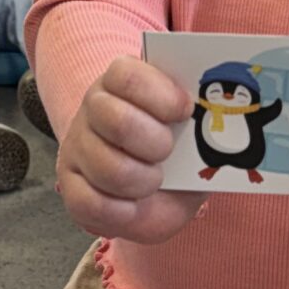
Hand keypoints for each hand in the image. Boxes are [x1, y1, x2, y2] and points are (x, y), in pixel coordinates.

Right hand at [55, 56, 204, 246]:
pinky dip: (123, 212)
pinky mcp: (70, 187)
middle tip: (168, 152)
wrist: (159, 191)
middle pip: (119, 121)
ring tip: (153, 181)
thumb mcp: (192, 127)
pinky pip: (93, 204)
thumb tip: (217, 111)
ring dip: (144, 182)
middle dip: (157, 145)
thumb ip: (201, 114)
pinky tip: (133, 206)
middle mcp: (93, 108)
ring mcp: (78, 147)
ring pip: (109, 168)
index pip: (128, 76)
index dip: (162, 96)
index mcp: (120, 81)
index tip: (185, 111)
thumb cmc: (178, 151)